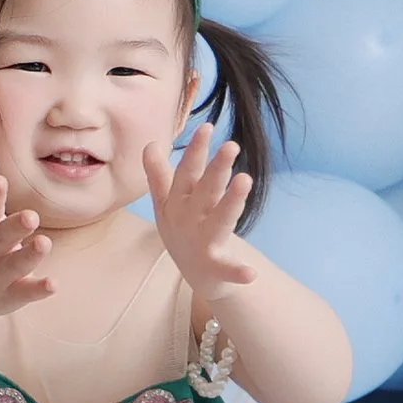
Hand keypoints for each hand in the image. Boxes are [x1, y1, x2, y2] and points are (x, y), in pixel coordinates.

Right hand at [145, 124, 257, 298]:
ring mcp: (201, 244)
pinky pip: (227, 269)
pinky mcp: (215, 268)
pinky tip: (252, 274)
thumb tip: (150, 144)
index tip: (207, 127)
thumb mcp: (167, 204)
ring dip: (231, 203)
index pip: (186, 173)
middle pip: (205, 191)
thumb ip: (160, 176)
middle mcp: (188, 220)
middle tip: (231, 145)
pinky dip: (237, 272)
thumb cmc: (182, 231)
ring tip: (245, 180)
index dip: (195, 151)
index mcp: (178, 203)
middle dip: (216, 169)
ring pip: (219, 221)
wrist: (195, 275)